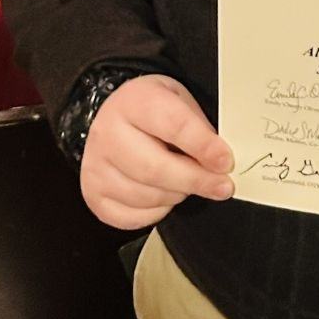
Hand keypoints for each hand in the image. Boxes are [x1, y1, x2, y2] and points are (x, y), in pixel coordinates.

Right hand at [80, 74, 234, 228]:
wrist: (114, 115)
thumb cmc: (153, 109)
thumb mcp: (178, 100)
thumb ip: (199, 128)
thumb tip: (221, 162)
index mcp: (134, 101)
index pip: (173, 125)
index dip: (203, 146)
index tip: (225, 162)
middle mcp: (108, 133)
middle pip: (155, 168)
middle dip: (195, 180)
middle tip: (222, 186)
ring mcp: (96, 166)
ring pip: (145, 196)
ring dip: (177, 195)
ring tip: (189, 183)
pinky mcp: (93, 194)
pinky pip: (130, 217)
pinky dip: (156, 213)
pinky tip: (165, 196)